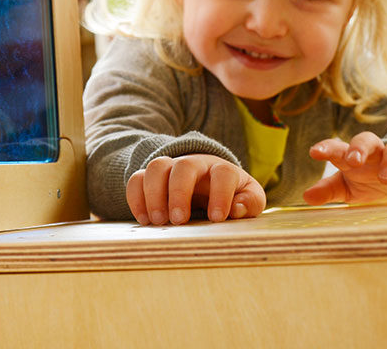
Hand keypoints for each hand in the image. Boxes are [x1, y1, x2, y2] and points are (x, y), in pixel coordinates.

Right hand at [126, 154, 265, 225]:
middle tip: (178, 220)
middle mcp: (195, 165)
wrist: (210, 181)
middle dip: (179, 192)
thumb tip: (237, 209)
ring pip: (157, 166)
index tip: (216, 218)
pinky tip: (143, 220)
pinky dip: (136, 197)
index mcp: (222, 170)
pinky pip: (137, 178)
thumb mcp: (248, 197)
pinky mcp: (153, 178)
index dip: (221, 194)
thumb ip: (249, 202)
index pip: (223, 174)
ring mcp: (171, 169)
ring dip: (154, 193)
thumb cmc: (232, 194)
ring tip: (157, 221)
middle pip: (184, 166)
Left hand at [304, 132, 386, 205]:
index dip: (327, 148)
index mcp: (354, 156)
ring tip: (386, 178)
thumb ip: (328, 190)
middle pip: (368, 139)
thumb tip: (306, 197)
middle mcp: (376, 153)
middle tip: (354, 160)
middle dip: (360, 147)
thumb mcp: (347, 189)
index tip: (314, 152)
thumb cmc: (367, 183)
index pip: (338, 148)